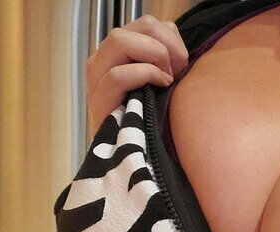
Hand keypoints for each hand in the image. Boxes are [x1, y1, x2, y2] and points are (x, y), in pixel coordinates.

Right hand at [86, 15, 187, 134]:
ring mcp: (97, 77)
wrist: (130, 160)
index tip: (182, 65)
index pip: (149, 24)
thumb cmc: (150, 122)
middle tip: (177, 73)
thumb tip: (181, 53)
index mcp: (121, 51)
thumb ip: (167, 63)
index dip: (172, 39)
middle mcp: (105, 58)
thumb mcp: (162, 85)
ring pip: (121, 40)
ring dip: (155, 57)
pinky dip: (145, 75)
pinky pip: (118, 75)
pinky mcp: (98, 101)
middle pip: (141, 25)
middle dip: (168, 46)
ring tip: (167, 80)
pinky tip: (161, 87)